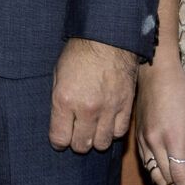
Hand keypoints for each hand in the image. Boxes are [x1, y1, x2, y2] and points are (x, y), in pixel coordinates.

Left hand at [50, 36, 137, 151]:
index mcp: (65, 100)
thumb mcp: (58, 74)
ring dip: (95, 139)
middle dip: (76, 142)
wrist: (108, 38)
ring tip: (93, 129)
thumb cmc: (79, 53)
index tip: (60, 138)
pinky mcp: (126, 106)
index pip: (60, 139)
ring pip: (102, 143)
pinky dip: (112, 131)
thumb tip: (60, 121)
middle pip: (81, 145)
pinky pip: (119, 132)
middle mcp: (87, 109)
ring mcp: (108, 109)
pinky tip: (107, 123)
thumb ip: (59, 101)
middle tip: (76, 133)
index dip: (58, 141)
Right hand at [133, 58, 184, 184]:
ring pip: (153, 174)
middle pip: (166, 179)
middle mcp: (155, 143)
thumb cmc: (180, 92)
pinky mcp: (138, 137)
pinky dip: (156, 175)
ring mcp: (144, 141)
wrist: (155, 74)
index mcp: (172, 138)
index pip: (180, 176)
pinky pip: (146, 164)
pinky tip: (165, 178)